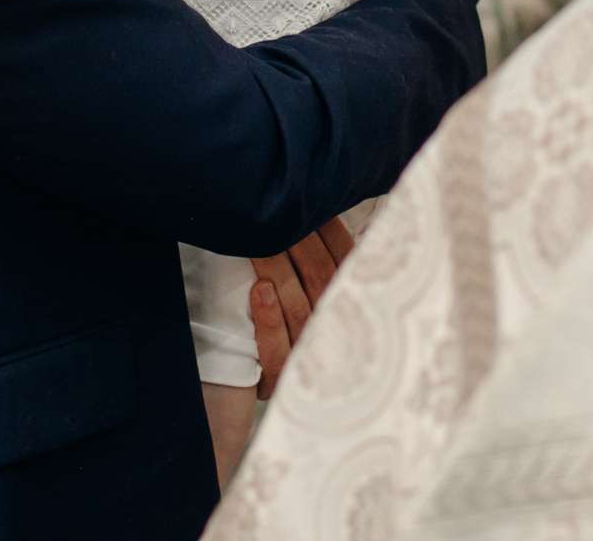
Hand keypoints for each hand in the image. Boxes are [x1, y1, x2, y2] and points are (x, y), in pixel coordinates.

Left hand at [248, 216, 355, 399]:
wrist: (244, 389)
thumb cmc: (286, 325)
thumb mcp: (314, 291)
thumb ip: (326, 258)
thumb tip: (340, 209)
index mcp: (348, 305)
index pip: (343, 261)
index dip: (328, 230)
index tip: (310, 203)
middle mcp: (334, 331)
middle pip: (321, 279)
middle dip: (299, 242)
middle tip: (279, 213)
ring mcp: (307, 356)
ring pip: (297, 308)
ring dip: (277, 270)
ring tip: (259, 243)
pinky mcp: (277, 378)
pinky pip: (276, 350)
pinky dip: (268, 318)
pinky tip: (260, 290)